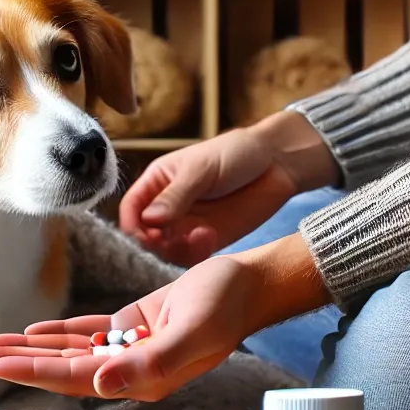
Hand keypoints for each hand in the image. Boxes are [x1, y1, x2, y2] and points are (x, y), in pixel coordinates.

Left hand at [0, 233, 329, 401]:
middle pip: (65, 368)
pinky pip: (90, 333)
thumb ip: (152, 362)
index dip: (35, 370)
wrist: (248, 284)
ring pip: (72, 351)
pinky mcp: (135, 326)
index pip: (77, 377)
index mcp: (143, 377)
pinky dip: (61, 332)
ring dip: (32, 347)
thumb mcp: (193, 331)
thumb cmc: (226, 306)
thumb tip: (103, 382)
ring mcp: (132, 348)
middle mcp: (132, 369)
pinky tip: (35, 330)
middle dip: (21, 361)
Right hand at [119, 111, 338, 265]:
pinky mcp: (208, 240)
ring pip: (166, 251)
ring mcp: (187, 226)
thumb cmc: (236, 153)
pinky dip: (195, 254)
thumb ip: (176, 195)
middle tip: (169, 244)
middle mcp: (167, 208)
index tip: (143, 236)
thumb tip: (148, 220)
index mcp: (158, 183)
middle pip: (145, 236)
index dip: (132, 226)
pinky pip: (191, 257)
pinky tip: (209, 239)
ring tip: (199, 237)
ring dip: (175, 252)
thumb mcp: (202, 169)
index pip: (131, 209)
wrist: (277, 163)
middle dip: (153, 245)